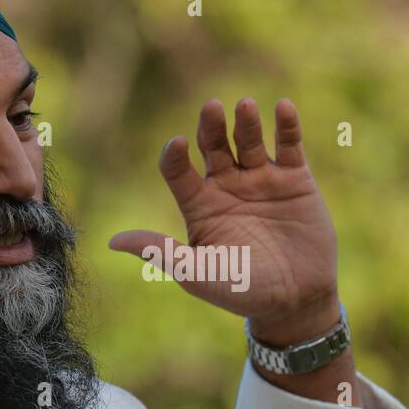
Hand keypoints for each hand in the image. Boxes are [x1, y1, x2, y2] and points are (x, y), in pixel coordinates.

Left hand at [109, 97, 341, 345]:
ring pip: (249, 140)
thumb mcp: (197, 273)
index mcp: (198, 204)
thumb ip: (161, 252)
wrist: (296, 301)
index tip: (177, 145)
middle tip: (211, 109)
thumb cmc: (241, 290)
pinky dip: (287, 125)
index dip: (174, 156)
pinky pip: (289, 145)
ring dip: (246, 122)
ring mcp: (261, 179)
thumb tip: (113, 242)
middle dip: (210, 127)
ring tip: (245, 106)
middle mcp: (227, 185)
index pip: (178, 169)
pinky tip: (283, 107)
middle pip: (212, 146)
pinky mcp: (295, 179)